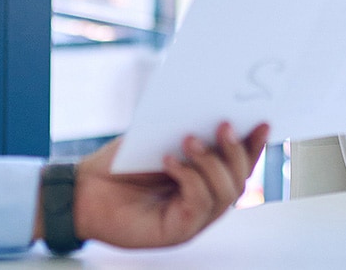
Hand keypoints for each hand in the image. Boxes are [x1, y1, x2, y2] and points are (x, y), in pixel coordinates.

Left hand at [53, 122, 269, 248]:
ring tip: (189, 139)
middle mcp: (204, 202)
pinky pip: (199, 204)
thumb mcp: (160, 141)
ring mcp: (193, 220)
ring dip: (211, 162)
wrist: (83, 190)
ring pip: (225, 194)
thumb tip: (215, 113)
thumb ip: (189, 133)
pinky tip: (170, 161)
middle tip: (223, 124)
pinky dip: (190, 179)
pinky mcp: (178, 232)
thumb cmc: (120, 166)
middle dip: (235, 151)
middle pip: (239, 180)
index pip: (240, 164)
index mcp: (205, 179)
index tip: (262, 121)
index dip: (254, 145)